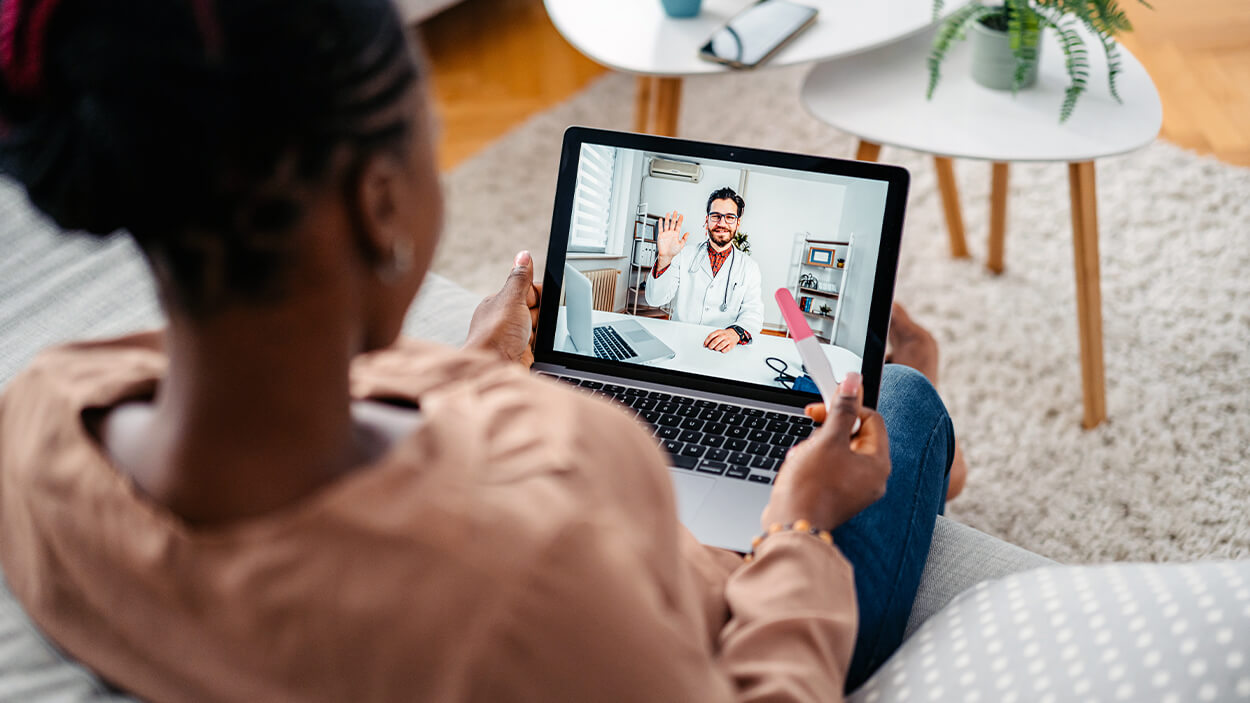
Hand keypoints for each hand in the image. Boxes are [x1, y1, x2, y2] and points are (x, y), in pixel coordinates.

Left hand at [463, 251, 541, 366]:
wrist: (494, 368)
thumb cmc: (495, 335)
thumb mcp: (511, 299)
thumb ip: (520, 278)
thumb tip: (523, 255)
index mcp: (499, 303)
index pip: (524, 291)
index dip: (538, 292)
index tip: (550, 294)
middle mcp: (505, 320)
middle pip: (533, 309)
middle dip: (541, 312)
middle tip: (541, 317)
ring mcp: (513, 338)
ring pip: (537, 327)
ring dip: (542, 330)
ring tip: (537, 333)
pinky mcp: (522, 354)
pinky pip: (538, 344)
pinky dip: (542, 344)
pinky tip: (542, 345)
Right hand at [654, 210, 688, 268]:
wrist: (666, 255)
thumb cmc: (673, 251)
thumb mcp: (681, 245)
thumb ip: (684, 239)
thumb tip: (688, 233)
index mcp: (676, 235)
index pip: (679, 225)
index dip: (680, 220)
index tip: (682, 215)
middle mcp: (671, 233)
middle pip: (673, 223)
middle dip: (674, 217)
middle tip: (676, 212)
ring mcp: (666, 234)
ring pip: (667, 224)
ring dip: (667, 219)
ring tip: (668, 214)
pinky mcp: (661, 235)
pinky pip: (660, 228)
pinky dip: (660, 224)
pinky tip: (661, 219)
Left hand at [703, 328, 738, 352]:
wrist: (734, 333)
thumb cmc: (724, 334)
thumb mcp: (718, 332)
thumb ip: (712, 337)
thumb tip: (706, 344)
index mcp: (719, 332)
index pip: (711, 336)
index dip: (707, 341)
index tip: (705, 345)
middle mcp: (723, 335)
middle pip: (715, 341)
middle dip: (711, 346)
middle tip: (710, 348)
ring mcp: (728, 340)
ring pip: (721, 345)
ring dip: (716, 348)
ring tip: (715, 349)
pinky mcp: (732, 344)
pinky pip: (727, 349)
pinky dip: (723, 350)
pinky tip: (721, 350)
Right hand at [760, 373, 889, 531]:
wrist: (790, 525)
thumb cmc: (811, 487)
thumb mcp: (827, 440)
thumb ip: (842, 409)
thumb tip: (854, 382)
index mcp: (877, 464)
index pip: (871, 420)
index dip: (848, 407)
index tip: (824, 405)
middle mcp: (870, 479)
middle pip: (854, 436)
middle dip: (828, 430)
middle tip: (810, 428)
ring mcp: (853, 490)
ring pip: (838, 452)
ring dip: (817, 446)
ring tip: (802, 455)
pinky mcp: (835, 497)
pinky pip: (829, 469)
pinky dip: (813, 463)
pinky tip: (799, 466)